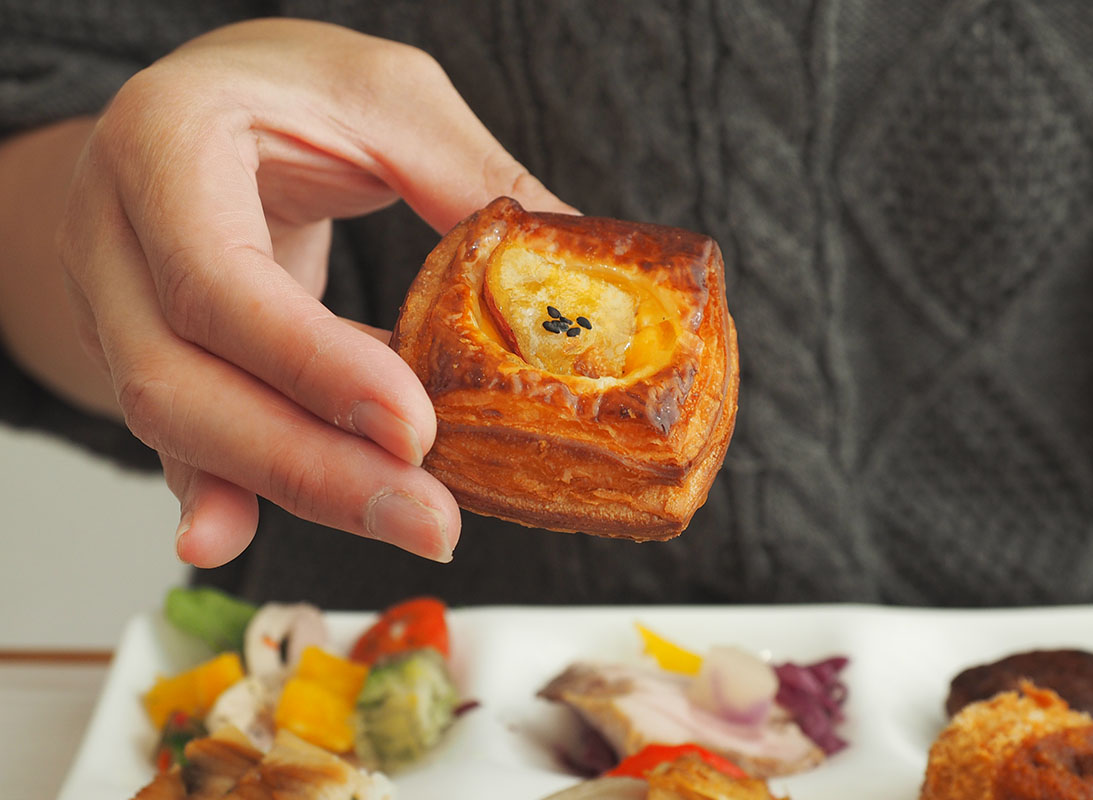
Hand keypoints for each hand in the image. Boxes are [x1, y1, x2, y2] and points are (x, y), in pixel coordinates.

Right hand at [56, 19, 573, 567]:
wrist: (205, 97)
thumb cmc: (287, 84)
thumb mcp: (387, 96)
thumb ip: (471, 180)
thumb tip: (578, 281)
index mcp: (164, 143)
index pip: (219, 278)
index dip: (312, 364)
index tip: (414, 426)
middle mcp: (114, 232)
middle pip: (179, 381)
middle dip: (310, 467)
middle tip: (430, 520)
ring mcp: (114, 300)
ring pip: (178, 424)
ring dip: (295, 489)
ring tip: (410, 526)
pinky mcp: (145, 349)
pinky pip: (179, 433)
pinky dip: (225, 488)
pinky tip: (241, 536)